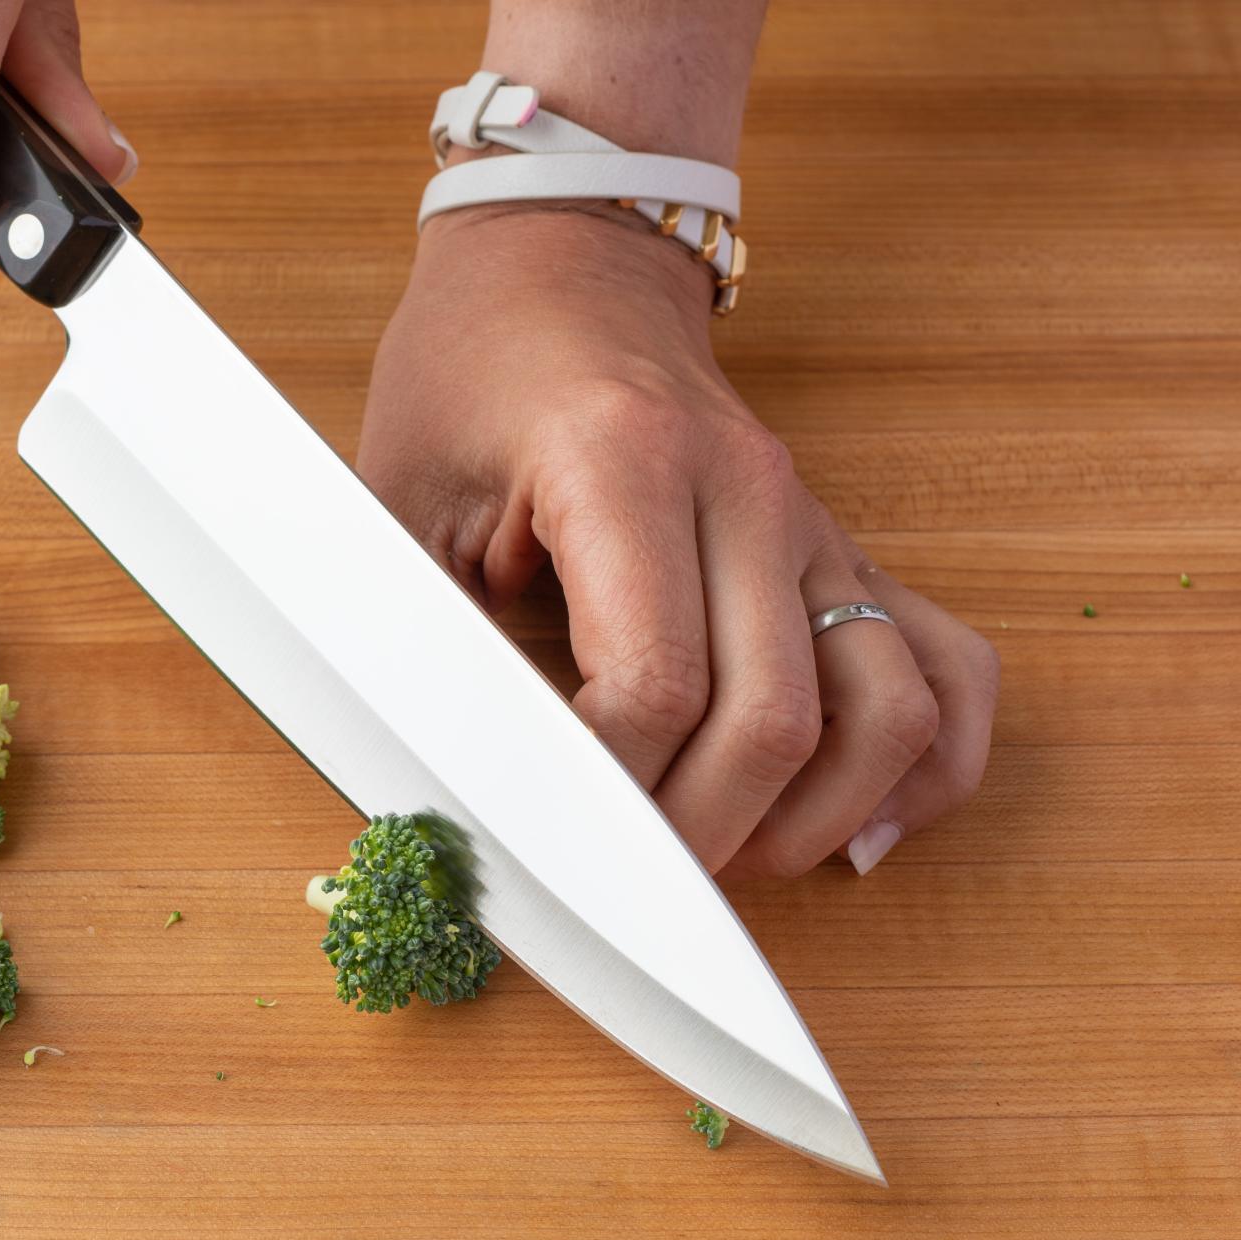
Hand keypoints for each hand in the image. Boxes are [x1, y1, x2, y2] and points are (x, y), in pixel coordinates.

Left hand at [359, 205, 997, 877]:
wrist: (563, 258)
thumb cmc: (470, 371)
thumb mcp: (396, 493)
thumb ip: (422, 630)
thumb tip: (451, 782)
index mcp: (623, 468)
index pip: (653, 684)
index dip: (605, 793)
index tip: (550, 836)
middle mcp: (747, 493)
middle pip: (774, 720)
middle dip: (698, 839)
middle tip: (624, 883)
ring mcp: (811, 521)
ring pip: (886, 709)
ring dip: (817, 818)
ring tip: (731, 862)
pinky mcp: (839, 546)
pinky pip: (942, 666)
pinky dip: (926, 764)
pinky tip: (865, 826)